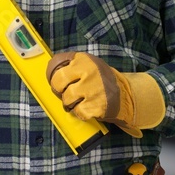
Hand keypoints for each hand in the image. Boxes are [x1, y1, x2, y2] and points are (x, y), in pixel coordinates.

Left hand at [46, 52, 165, 137]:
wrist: (125, 95)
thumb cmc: (100, 80)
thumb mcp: (88, 64)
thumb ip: (70, 64)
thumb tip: (49, 67)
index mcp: (84, 61)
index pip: (57, 73)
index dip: (57, 82)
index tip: (62, 84)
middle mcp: (89, 74)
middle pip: (58, 87)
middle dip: (61, 92)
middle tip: (68, 93)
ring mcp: (94, 90)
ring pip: (67, 100)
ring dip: (71, 104)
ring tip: (81, 100)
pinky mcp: (97, 106)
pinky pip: (78, 112)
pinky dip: (81, 113)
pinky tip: (88, 107)